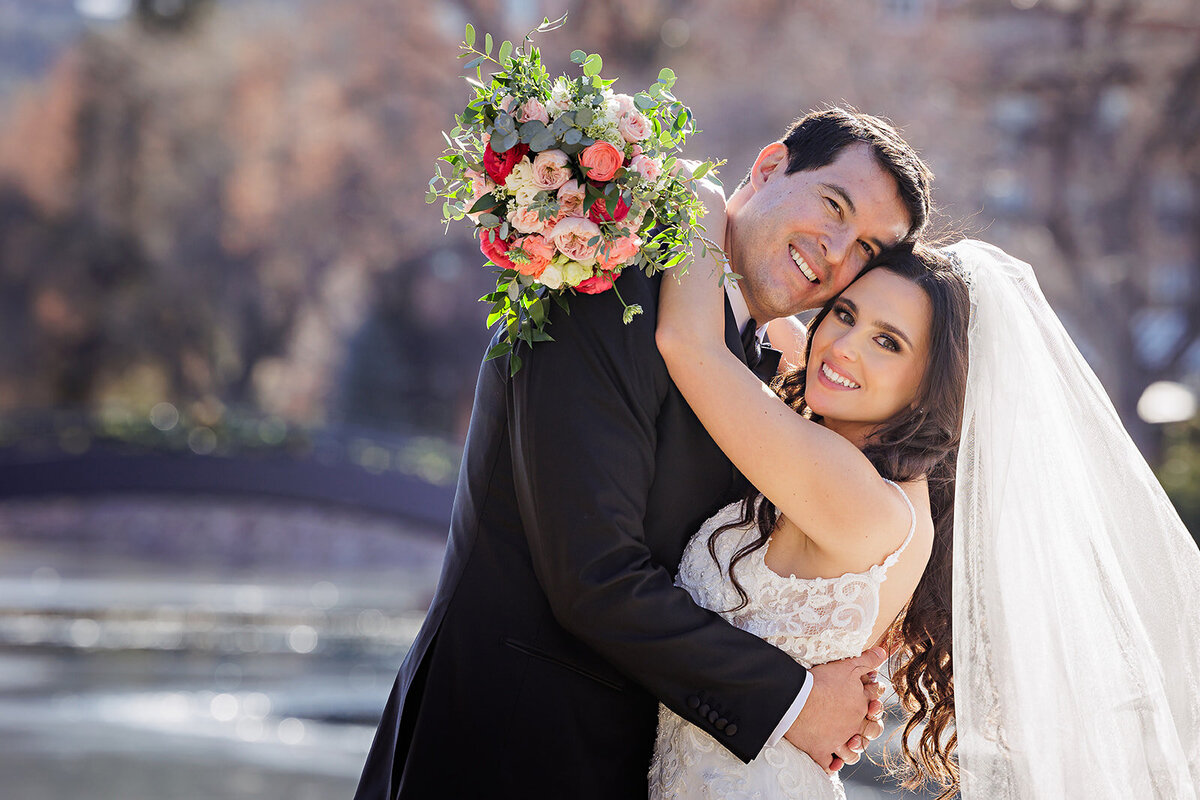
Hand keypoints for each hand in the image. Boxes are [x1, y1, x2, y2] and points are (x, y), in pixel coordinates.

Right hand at [783, 646, 887, 772]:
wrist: (795, 699)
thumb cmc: (820, 681)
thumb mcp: (847, 665)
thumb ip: (867, 659)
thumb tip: (884, 650)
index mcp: (859, 705)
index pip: (873, 703)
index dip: (874, 699)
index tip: (871, 698)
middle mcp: (852, 725)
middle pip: (869, 731)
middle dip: (870, 729)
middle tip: (863, 724)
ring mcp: (837, 740)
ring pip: (852, 752)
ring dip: (852, 750)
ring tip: (849, 746)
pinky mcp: (820, 750)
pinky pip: (828, 764)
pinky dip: (831, 765)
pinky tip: (831, 764)